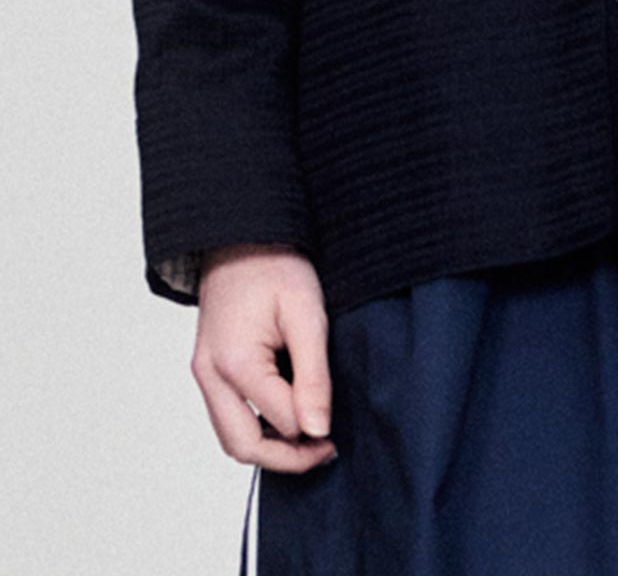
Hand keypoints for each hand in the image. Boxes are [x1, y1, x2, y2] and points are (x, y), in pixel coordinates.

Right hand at [190, 244, 337, 473]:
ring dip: (268, 446)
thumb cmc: (274, 266)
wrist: (241, 237)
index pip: (278, 421)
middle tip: (323, 450)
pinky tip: (283, 415)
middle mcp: (209, 375)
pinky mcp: (206, 368)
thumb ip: (312, 376)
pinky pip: (226, 416)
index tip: (337, 433)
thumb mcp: (307, 314)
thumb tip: (316, 430)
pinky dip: (254, 427)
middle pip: (242, 446)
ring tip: (307, 436)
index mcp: (234, 362)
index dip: (312, 432)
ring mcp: (203, 373)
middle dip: (285, 458)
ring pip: (230, 437)